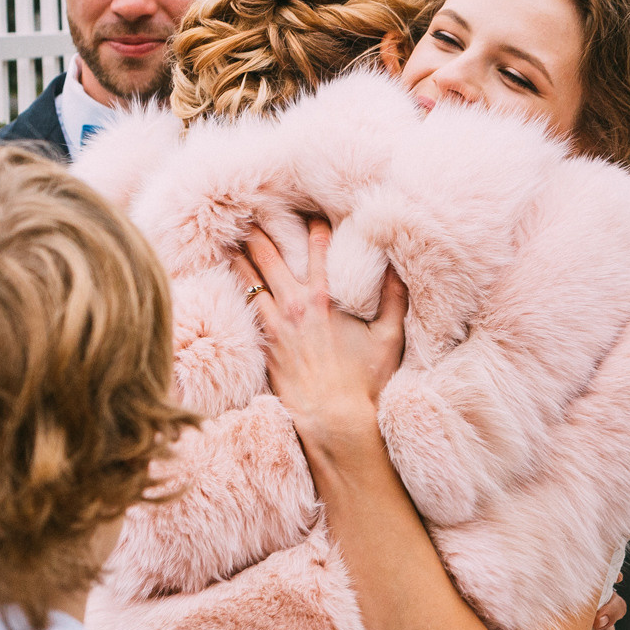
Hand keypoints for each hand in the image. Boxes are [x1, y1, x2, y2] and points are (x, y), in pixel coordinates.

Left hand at [232, 218, 408, 440]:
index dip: (314, 224)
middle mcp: (296, 305)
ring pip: (250, 279)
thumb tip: (397, 269)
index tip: (309, 209)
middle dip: (261, 232)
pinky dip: (238, 288)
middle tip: (251, 211)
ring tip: (233, 238)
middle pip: (270, 256)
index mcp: (326, 297)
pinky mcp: (264, 344)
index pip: (317, 246)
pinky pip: (246, 307)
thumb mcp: (389, 338)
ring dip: (242, 256)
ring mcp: (276, 324)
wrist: (333, 420)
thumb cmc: (364, 382)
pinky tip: (232, 280)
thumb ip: (394, 300)